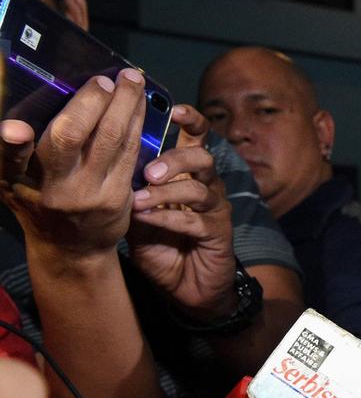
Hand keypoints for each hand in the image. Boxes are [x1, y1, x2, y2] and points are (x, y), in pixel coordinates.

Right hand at [0, 70, 144, 259]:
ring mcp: (90, 194)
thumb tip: (19, 119)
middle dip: (91, 101)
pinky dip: (136, 125)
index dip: (11, 144)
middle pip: (71, 137)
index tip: (15, 128)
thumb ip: (14, 152)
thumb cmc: (37, 202)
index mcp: (18, 182)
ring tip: (131, 80)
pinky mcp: (119, 197)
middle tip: (105, 78)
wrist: (72, 249)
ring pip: (110, 139)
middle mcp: (54, 189)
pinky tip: (140, 106)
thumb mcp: (13, 180)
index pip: (9, 161)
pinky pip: (130, 152)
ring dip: (124, 105)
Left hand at [128, 106, 236, 316]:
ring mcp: (215, 208)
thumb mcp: (137, 214)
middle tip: (147, 172)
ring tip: (140, 201)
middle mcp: (206, 185)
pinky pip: (195, 219)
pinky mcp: (218, 232)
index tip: (174, 110)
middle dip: (173, 159)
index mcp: (187, 174)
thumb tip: (103, 162)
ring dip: (166, 192)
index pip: (196, 137)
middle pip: (201, 157)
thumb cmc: (162, 246)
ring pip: (198, 187)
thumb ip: (130, 190)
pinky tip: (148, 221)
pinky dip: (168, 218)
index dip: (191, 120)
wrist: (187, 287)